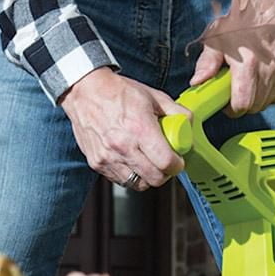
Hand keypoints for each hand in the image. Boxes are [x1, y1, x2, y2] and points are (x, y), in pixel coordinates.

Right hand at [59, 68, 189, 189]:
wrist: (85, 92)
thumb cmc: (117, 92)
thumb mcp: (153, 96)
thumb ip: (176, 112)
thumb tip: (188, 124)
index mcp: (140, 129)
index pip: (166, 162)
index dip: (177, 165)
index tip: (178, 162)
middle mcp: (123, 147)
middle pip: (154, 179)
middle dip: (164, 174)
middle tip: (164, 163)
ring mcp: (108, 158)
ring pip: (137, 183)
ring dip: (146, 176)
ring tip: (147, 162)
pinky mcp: (97, 163)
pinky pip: (120, 180)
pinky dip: (129, 174)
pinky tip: (131, 160)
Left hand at [190, 0, 274, 115]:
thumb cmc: (242, 17)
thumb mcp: (217, 36)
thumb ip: (207, 62)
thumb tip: (197, 82)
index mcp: (249, 62)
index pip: (242, 105)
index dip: (231, 108)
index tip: (226, 102)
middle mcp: (270, 68)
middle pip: (255, 106)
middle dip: (242, 103)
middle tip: (234, 90)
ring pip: (268, 102)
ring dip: (256, 98)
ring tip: (248, 80)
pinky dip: (270, 91)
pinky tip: (262, 77)